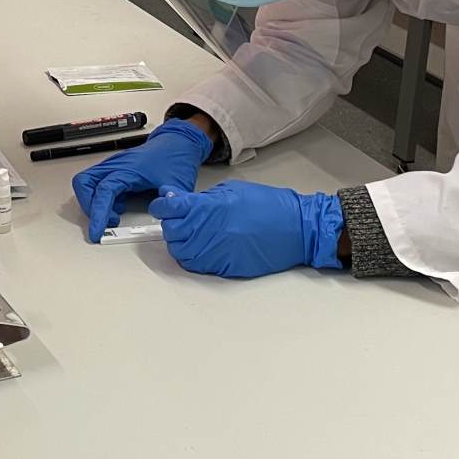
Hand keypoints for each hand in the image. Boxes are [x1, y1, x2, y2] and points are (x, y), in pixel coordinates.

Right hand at [72, 118, 212, 242]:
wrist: (178, 142)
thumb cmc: (175, 156)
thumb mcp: (176, 184)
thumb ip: (168, 204)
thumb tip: (165, 220)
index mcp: (129, 168)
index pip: (104, 191)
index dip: (98, 213)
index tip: (96, 231)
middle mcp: (116, 165)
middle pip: (84, 184)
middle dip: (89, 207)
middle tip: (103, 222)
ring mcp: (113, 167)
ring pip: (87, 184)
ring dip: (93, 203)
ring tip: (112, 215)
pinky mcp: (115, 171)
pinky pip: (97, 185)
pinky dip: (102, 200)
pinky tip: (118, 206)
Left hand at [149, 180, 343, 278]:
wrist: (296, 229)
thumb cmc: (269, 206)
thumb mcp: (232, 191)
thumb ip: (202, 198)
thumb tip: (177, 200)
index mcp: (212, 208)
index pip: (172, 208)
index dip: (162, 206)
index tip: (163, 205)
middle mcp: (210, 232)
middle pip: (172, 232)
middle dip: (171, 224)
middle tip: (177, 218)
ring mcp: (217, 252)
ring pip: (181, 252)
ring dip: (179, 242)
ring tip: (188, 233)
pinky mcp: (225, 268)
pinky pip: (197, 265)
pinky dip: (192, 257)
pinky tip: (199, 247)